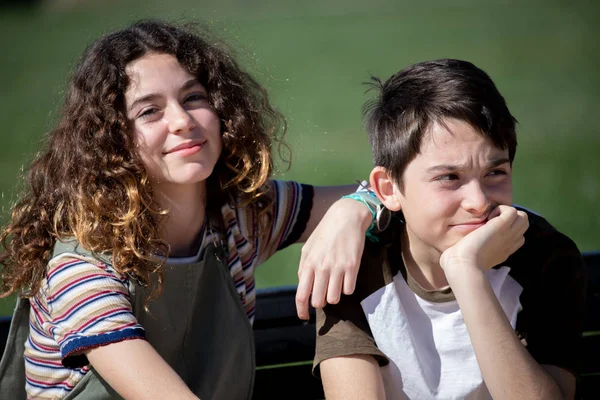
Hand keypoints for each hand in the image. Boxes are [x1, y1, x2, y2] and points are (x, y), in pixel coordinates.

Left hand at [295, 198, 370, 319]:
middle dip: (320, 302)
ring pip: (334, 299)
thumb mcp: (308, 248)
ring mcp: (338, 268)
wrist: (346, 217)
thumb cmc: (325, 233)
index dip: (302, 310)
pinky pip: (349, 290)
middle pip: (319, 301)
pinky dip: (346, 288)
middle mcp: (322, 267)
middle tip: (323, 294)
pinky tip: (346, 278)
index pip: (301, 295)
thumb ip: (303, 268)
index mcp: (308, 263)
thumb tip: (303, 286)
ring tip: (335, 284)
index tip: (304, 317)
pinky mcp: (353, 267)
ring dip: (334, 296)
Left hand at [440, 205, 528, 279]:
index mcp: (501, 252)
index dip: (504, 230)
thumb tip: (452, 251)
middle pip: (522, 225)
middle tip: (489, 222)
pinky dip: (501, 209)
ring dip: (506, 213)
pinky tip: (487, 218)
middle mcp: (508, 244)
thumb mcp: (463, 258)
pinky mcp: (502, 227)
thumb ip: (463, 252)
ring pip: (522, 217)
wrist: (462, 266)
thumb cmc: (456, 265)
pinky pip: (513, 210)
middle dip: (507, 218)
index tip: (487, 230)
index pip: (515, 237)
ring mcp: (508, 235)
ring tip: (490, 219)